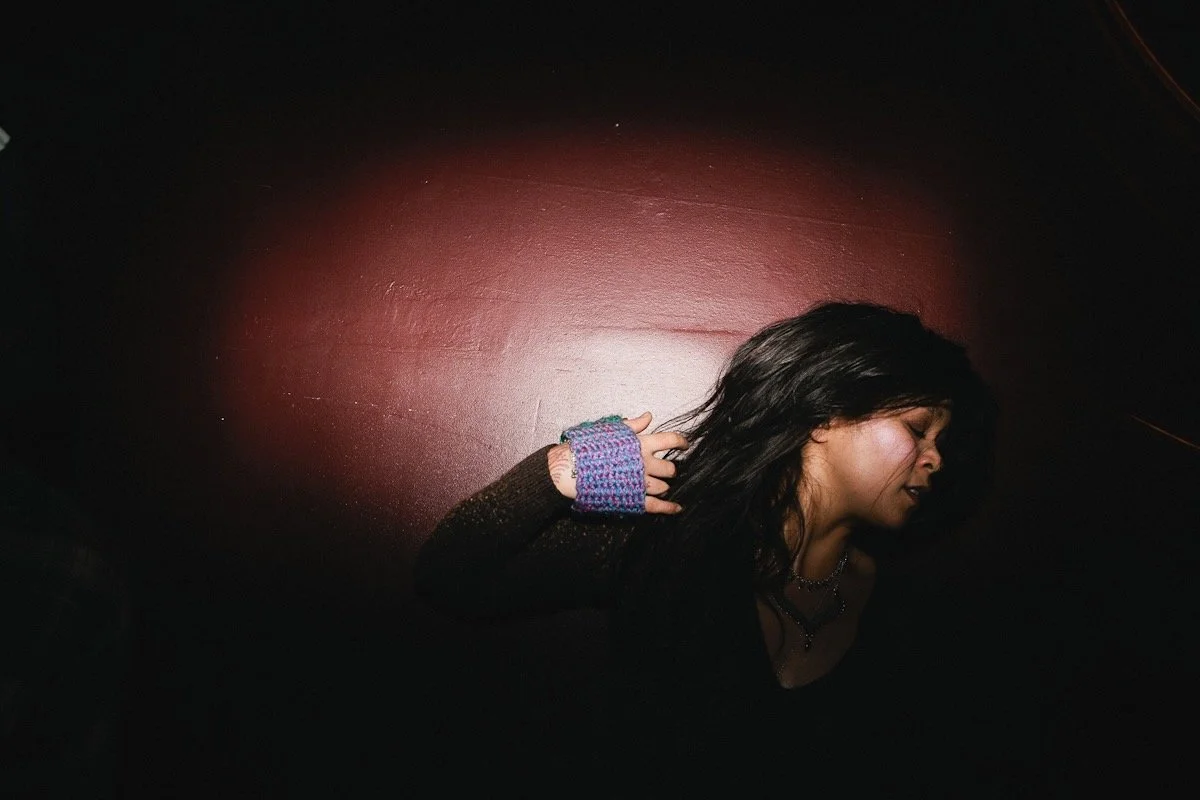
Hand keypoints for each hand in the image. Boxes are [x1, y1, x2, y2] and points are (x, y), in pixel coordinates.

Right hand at [548, 411, 688, 513]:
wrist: (571, 469)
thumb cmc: (589, 447)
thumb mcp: (611, 430)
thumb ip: (633, 425)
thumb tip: (649, 416)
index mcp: (641, 444)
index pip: (670, 440)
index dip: (681, 442)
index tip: (686, 445)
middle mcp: (644, 463)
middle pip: (669, 468)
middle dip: (669, 469)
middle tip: (664, 470)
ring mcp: (640, 483)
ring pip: (663, 486)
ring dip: (663, 485)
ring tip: (659, 485)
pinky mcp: (634, 499)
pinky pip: (657, 505)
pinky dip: (669, 508)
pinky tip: (677, 508)